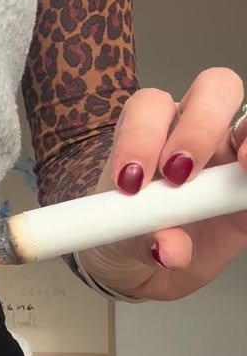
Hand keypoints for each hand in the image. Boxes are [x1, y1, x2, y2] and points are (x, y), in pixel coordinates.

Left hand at [79, 68, 246, 299]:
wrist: (143, 265)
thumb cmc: (125, 232)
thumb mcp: (122, 238)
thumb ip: (144, 238)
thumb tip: (168, 249)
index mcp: (150, 129)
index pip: (150, 107)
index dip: (143, 134)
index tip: (132, 181)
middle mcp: (195, 129)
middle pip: (213, 90)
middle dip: (200, 126)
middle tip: (180, 175)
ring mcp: (230, 154)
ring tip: (243, 167)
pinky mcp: (246, 187)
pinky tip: (246, 191)